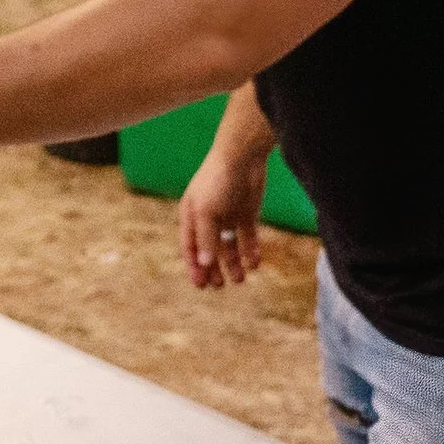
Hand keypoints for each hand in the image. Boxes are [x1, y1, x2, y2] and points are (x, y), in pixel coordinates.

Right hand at [178, 143, 265, 288]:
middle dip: (214, 269)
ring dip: (233, 263)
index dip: (194, 266)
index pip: (190, 247)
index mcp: (192, 216)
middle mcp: (209, 218)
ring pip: (229, 246)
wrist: (242, 157)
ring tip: (240, 279)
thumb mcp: (207, 212)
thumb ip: (205, 238)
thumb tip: (203, 264)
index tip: (200, 286)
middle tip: (220, 286)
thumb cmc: (217, 181)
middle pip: (209, 249)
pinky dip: (250, 250)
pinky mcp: (246, 214)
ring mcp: (228, 216)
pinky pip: (247, 237)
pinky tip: (254, 262)